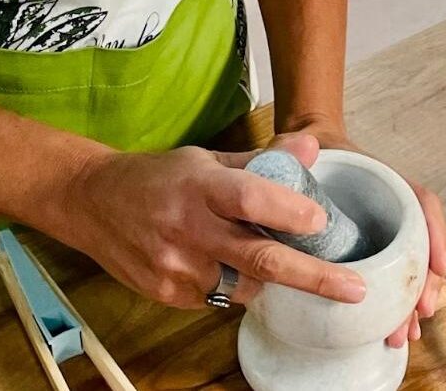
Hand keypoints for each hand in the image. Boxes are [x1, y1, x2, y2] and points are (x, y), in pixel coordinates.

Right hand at [59, 132, 366, 310]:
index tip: (321, 220)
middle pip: (259, 258)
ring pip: (244, 285)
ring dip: (271, 277)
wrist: (93, 204)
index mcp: (201, 186)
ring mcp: (176, 268)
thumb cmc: (158, 177)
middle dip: (312, 277)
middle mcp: (188, 229)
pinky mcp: (168, 294)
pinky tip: (227, 263)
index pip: (250, 199)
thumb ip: (261, 159)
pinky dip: (236, 284)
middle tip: (352, 288)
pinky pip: (219, 297)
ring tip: (281, 259)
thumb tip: (310, 147)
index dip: (288, 211)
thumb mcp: (206, 158)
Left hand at [287, 121, 445, 349]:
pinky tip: (394, 330)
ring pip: (411, 267)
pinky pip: (392, 279)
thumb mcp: (304, 147)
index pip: (421, 202)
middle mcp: (392, 207)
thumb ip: (297, 150)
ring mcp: (384, 231)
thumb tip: (302, 148)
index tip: (440, 264)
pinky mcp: (371, 252)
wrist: (313, 152)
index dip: (434, 231)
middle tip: (420, 314)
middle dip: (426, 281)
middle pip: (422, 244)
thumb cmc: (312, 148)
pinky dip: (397, 305)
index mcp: (384, 180)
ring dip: (414, 301)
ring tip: (407, 333)